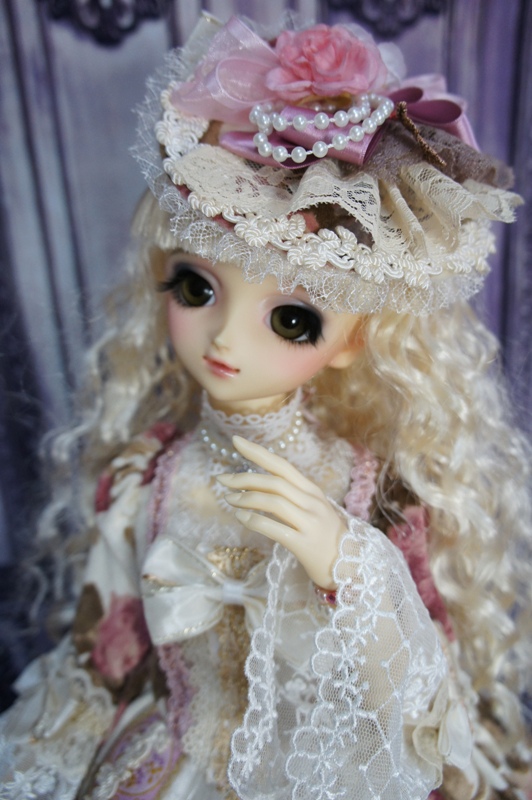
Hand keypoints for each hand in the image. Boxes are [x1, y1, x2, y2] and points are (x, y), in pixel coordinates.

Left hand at [216, 435, 346, 588]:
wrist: (352, 567)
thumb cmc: (326, 538)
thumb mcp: (313, 509)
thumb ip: (291, 496)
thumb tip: (256, 485)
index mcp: (312, 491)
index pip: (282, 465)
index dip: (258, 452)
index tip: (235, 440)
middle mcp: (312, 502)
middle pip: (274, 482)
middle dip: (244, 478)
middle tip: (222, 479)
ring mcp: (310, 523)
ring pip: (274, 502)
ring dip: (246, 498)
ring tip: (229, 499)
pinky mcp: (304, 544)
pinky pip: (274, 528)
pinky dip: (254, 521)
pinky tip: (241, 518)